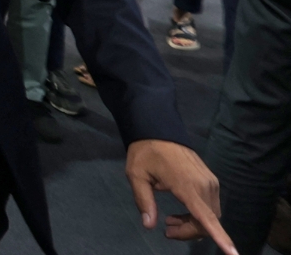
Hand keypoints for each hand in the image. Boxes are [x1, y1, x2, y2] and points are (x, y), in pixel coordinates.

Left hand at [124, 139, 236, 254]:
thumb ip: (144, 201)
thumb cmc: (145, 152)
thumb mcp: (136, 175)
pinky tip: (179, 214)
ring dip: (193, 224)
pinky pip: (209, 205)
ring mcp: (210, 182)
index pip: (207, 218)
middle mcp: (205, 185)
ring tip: (169, 222)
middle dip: (190, 232)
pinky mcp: (210, 180)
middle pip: (208, 222)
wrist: (158, 129)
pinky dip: (197, 215)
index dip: (221, 237)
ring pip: (210, 216)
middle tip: (167, 230)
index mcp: (187, 186)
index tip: (233, 254)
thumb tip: (150, 225)